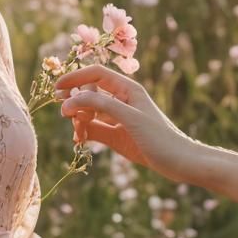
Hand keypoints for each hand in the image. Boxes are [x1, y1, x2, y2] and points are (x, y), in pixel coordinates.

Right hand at [56, 65, 204, 183]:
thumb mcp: (130, 118)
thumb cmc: (161, 137)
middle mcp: (122, 101)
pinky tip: (79, 141)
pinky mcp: (116, 136)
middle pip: (89, 92)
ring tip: (76, 133)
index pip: (96, 74)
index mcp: (128, 89)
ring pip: (88, 112)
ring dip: (78, 119)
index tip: (57, 88)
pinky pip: (92, 129)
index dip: (75, 78)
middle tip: (65, 115)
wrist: (180, 163)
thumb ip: (101, 105)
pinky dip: (83, 132)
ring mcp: (118, 119)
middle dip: (75, 101)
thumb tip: (72, 100)